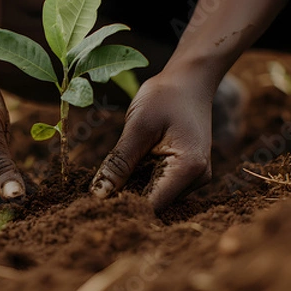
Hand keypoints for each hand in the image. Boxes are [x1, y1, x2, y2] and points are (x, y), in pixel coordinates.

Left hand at [90, 68, 213, 210]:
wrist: (190, 81)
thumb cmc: (165, 97)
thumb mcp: (138, 126)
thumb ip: (119, 162)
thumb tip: (99, 195)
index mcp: (188, 169)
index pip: (152, 206)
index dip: (122, 209)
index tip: (94, 208)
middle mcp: (196, 180)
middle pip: (153, 205)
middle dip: (124, 200)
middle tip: (94, 193)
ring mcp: (193, 179)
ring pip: (153, 197)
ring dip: (131, 190)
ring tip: (111, 175)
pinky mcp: (185, 174)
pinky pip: (157, 185)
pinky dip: (139, 180)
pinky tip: (126, 169)